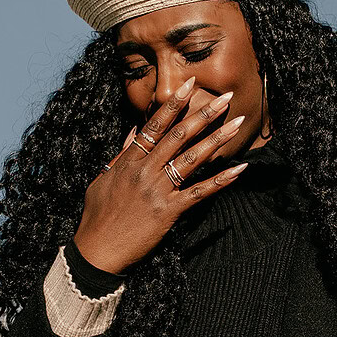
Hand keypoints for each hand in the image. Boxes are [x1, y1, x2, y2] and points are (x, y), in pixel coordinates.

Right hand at [73, 77, 247, 273]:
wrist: (97, 250)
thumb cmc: (97, 217)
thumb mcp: (102, 180)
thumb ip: (120, 155)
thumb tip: (133, 131)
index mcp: (128, 162)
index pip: (154, 126)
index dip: (173, 104)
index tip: (188, 85)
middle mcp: (144, 171)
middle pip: (177, 136)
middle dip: (203, 114)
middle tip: (224, 97)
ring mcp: (157, 191)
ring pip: (191, 158)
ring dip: (217, 139)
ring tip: (237, 123)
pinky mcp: (168, 211)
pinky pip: (199, 192)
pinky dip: (221, 180)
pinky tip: (239, 169)